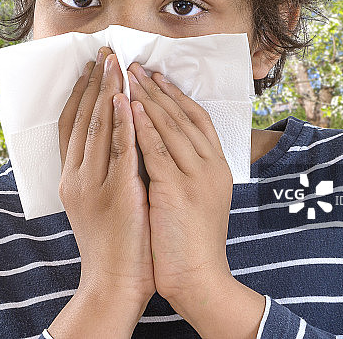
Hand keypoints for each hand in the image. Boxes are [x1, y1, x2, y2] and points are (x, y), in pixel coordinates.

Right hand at [49, 48, 154, 337]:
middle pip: (81, 118)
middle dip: (92, 82)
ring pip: (97, 127)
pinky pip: (118, 150)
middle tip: (102, 51)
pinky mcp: (116, 192)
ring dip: (106, 92)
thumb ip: (99, 170)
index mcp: (71, 176)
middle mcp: (76, 175)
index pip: (71, 124)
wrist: (113, 281)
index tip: (88, 67)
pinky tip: (125, 99)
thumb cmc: (111, 242)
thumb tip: (111, 138)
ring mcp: (94, 183)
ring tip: (113, 63)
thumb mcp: (95, 201)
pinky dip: (121, 122)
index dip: (79, 93)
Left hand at [127, 63, 263, 336]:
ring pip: (170, 126)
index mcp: (217, 166)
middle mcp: (211, 165)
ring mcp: (198, 177)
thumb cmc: (191, 242)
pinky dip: (142, 126)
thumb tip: (161, 145)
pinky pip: (157, 149)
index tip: (155, 75)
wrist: (200, 279)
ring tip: (126, 75)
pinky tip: (128, 107)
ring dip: (146, 97)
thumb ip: (184, 170)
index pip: (197, 118)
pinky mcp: (180, 190)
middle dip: (155, 87)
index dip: (175, 94)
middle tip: (132, 64)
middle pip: (182, 115)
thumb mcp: (194, 197)